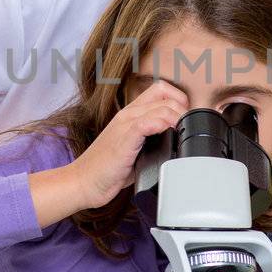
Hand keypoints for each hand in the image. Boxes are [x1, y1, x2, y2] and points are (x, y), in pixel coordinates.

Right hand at [66, 81, 188, 208]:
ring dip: (178, 117)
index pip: (160, 90)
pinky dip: (163, 124)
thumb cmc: (108, 170)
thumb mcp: (135, 150)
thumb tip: (176, 143)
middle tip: (188, 127)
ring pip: (161, 105)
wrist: (84, 182)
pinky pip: (147, 122)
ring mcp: (125, 124)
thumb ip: (152, 141)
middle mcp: (128, 114)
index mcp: (131, 114)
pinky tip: (169, 134)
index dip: (179, 100)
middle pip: (164, 94)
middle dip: (184, 108)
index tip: (186, 118)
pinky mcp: (124, 138)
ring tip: (182, 132)